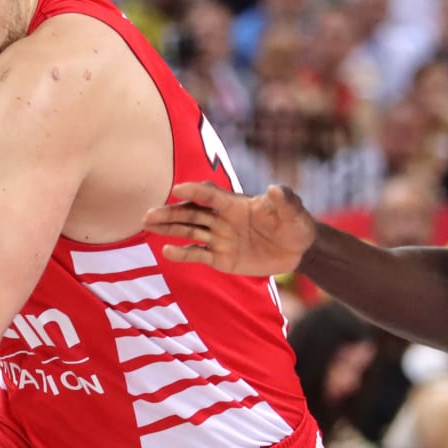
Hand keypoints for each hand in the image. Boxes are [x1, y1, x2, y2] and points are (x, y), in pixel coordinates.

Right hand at [143, 181, 318, 276]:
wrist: (299, 250)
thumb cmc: (296, 225)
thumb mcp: (295, 213)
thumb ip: (285, 201)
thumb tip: (274, 189)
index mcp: (236, 204)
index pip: (211, 195)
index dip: (195, 191)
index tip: (177, 189)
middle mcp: (223, 219)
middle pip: (192, 213)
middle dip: (171, 213)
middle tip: (148, 215)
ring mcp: (220, 238)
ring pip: (190, 232)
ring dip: (169, 229)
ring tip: (147, 225)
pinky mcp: (221, 258)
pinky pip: (198, 254)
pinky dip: (183, 253)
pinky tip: (167, 251)